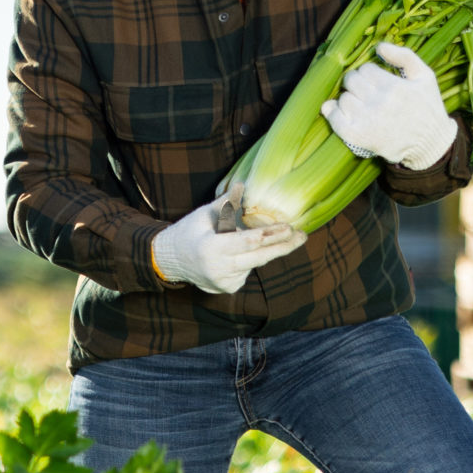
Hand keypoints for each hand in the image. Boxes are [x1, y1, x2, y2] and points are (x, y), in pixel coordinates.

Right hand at [150, 203, 303, 294]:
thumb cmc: (188, 231)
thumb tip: (242, 184)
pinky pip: (247, 271)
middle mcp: (218, 268)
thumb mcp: (204, 214)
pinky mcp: (227, 288)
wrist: (170, 260)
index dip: (271, 234)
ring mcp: (223, 281)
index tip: (289, 226)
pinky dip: (249, 260)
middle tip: (302, 236)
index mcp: (211, 248)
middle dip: (283, 246)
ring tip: (277, 239)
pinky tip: (239, 255)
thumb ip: (226, 203)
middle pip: (260, 257)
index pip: (249, 242)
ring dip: (266, 251)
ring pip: (255, 264)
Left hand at [322, 42, 458, 170]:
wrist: (430, 143)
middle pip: (351, 81)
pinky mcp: (358, 136)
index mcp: (394, 86)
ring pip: (343, 98)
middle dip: (356, 83)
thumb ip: (404, 56)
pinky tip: (338, 111)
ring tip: (360, 103)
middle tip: (365, 90)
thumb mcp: (425, 76)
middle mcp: (379, 102)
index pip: (365, 69)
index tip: (375, 80)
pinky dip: (333, 113)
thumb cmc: (428, 107)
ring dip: (349, 98)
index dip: (369, 72)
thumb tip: (379, 46)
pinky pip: (334, 118)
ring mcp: (366, 120)